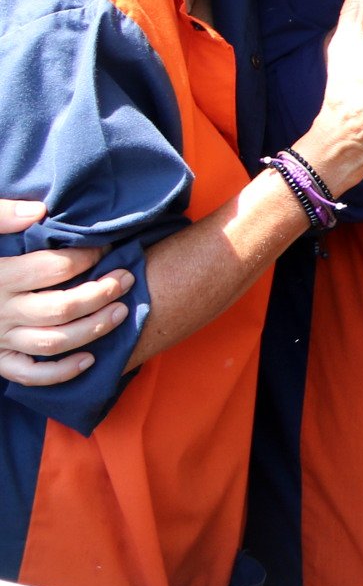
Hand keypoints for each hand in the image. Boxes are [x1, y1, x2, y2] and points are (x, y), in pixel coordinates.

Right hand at [0, 199, 130, 386]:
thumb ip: (0, 215)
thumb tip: (39, 211)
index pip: (51, 269)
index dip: (86, 257)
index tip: (106, 247)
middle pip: (59, 308)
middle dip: (100, 293)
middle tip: (126, 278)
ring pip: (52, 342)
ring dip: (92, 330)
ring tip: (120, 311)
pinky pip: (28, 374)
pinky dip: (60, 373)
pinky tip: (89, 359)